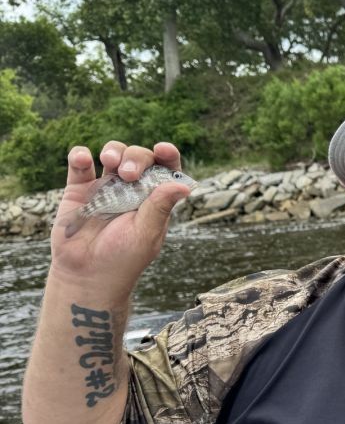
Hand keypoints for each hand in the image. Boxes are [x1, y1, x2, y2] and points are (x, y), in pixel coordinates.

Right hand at [50, 141, 192, 296]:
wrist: (87, 275)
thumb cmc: (123, 259)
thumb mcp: (146, 233)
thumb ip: (160, 207)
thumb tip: (185, 186)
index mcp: (154, 198)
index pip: (165, 169)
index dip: (167, 155)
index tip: (163, 149)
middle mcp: (132, 189)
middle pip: (139, 158)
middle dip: (136, 158)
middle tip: (128, 175)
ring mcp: (105, 187)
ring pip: (113, 154)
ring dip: (114, 150)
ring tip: (109, 161)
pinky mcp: (79, 190)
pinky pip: (80, 164)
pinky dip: (81, 155)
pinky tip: (84, 157)